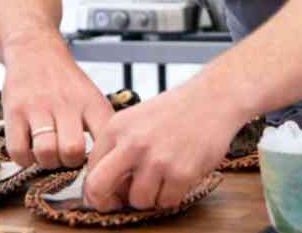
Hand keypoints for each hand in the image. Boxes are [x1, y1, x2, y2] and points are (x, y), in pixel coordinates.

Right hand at [1, 34, 112, 168]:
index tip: (94, 163)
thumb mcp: (92, 97)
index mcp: (91, 102)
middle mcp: (66, 103)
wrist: (35, 50)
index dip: (100, 160)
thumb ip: (101, 126)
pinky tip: (30, 150)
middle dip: (69, 163)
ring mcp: (38, 106)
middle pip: (72, 150)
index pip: (104, 138)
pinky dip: (25, 159)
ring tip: (48, 153)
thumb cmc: (67, 83)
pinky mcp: (14, 111)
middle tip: (66, 156)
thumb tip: (107, 162)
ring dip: (47, 161)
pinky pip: (18, 150)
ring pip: (45, 152)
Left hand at [83, 80, 245, 211]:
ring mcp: (157, 159)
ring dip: (149, 197)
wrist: (211, 99)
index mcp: (116, 128)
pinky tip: (177, 178)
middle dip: (106, 202)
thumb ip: (116, 148)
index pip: (90, 170)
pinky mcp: (182, 172)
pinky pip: (166, 202)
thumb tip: (102, 187)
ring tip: (160, 181)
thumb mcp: (134, 120)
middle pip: (99, 188)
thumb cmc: (172, 112)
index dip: (97, 188)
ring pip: (138, 201)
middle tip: (120, 202)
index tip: (108, 193)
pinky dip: (171, 196)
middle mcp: (132, 143)